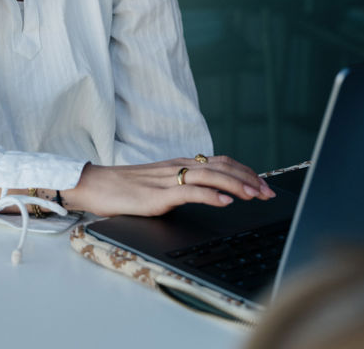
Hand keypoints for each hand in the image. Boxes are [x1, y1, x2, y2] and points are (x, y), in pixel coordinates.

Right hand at [61, 155, 274, 217]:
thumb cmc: (123, 189)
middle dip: (250, 179)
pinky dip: (211, 195)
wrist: (94, 185)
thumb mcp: (158, 184)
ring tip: (255, 195)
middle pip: (222, 167)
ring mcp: (168, 180)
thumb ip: (181, 186)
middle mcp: (177, 167)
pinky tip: (225, 201)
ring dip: (237, 185)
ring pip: (211, 176)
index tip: (263, 184)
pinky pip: (190, 192)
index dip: (245, 171)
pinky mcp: (158, 195)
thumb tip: (207, 194)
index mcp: (179, 164)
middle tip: (269, 193)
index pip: (221, 161)